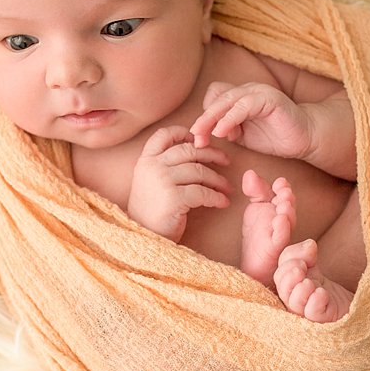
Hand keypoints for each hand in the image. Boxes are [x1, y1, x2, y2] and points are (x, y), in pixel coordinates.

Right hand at [126, 126, 231, 241]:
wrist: (143, 238)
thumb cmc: (151, 212)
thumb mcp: (150, 182)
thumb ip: (165, 165)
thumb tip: (194, 150)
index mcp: (145, 161)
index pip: (163, 135)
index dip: (183, 132)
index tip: (199, 140)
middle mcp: (152, 167)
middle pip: (188, 150)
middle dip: (211, 154)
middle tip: (226, 161)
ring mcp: (162, 181)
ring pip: (199, 171)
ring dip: (218, 180)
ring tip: (226, 188)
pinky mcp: (173, 198)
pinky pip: (203, 192)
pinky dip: (216, 197)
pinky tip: (222, 203)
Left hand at [189, 82, 313, 159]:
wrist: (304, 138)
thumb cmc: (275, 137)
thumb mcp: (244, 136)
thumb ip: (228, 130)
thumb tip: (212, 131)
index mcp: (240, 97)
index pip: (213, 98)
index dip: (203, 116)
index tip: (198, 137)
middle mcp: (247, 90)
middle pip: (216, 98)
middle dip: (202, 119)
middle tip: (194, 137)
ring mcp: (258, 92)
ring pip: (227, 100)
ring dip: (212, 118)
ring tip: (204, 135)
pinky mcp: (269, 98)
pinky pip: (243, 106)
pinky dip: (229, 119)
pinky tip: (222, 132)